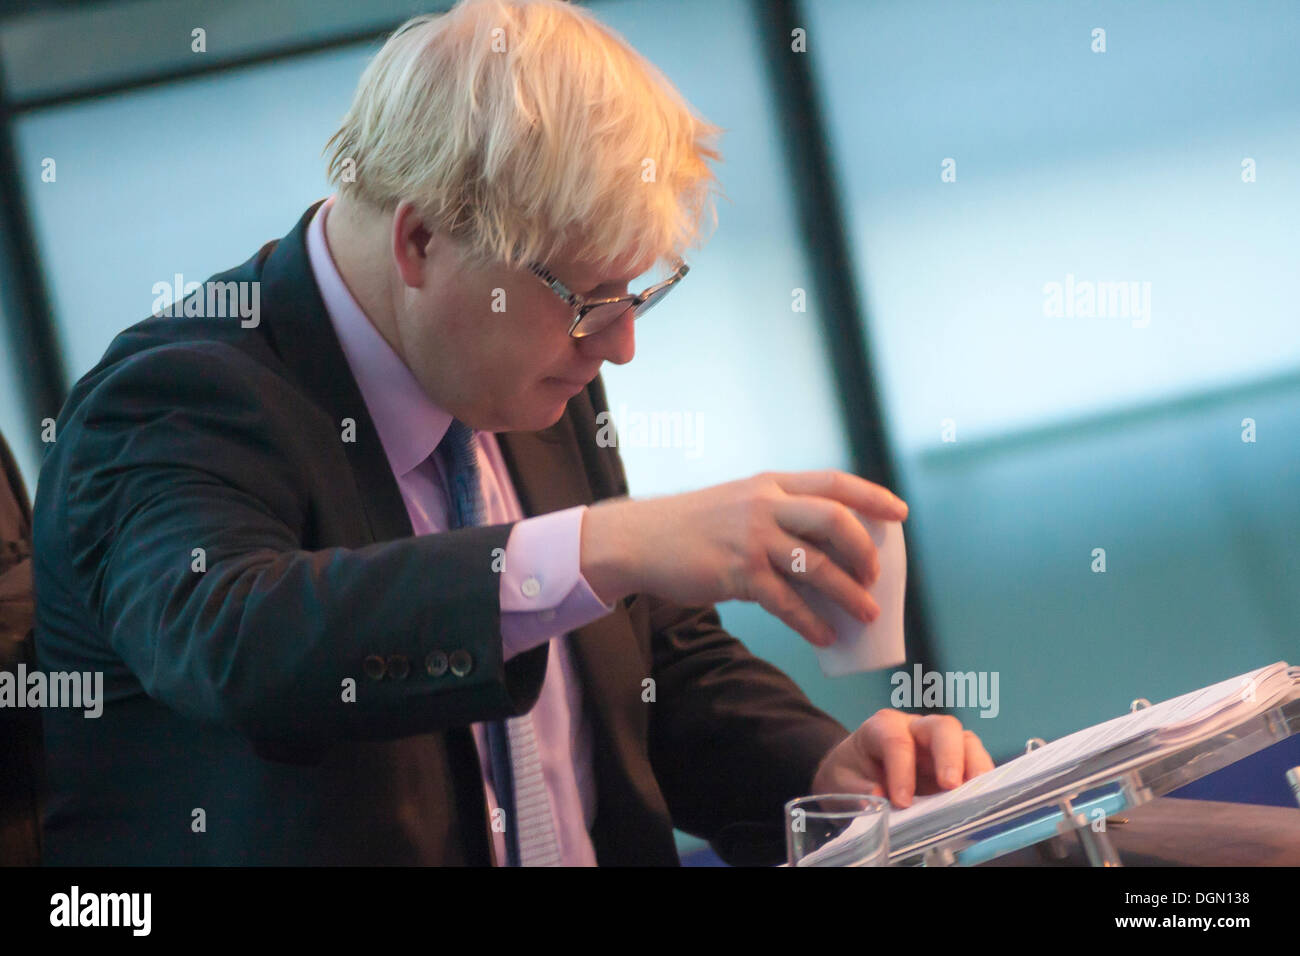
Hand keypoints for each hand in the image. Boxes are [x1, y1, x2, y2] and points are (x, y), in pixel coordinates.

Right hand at [579, 470, 907, 646]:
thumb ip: (778, 514)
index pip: (835, 483)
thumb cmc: (694, 526)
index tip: (901, 514)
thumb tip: (825, 550)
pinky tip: (825, 637)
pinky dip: (812, 623)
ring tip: (866, 615)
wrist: (641, 539)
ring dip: (849, 595)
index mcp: (772, 484)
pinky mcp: (736, 573)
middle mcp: (765, 505)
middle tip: (876, 577)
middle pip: (835, 520)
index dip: (873, 498)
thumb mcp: (739, 503)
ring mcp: (751, 538)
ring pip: (817, 566)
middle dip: (865, 551)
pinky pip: (787, 602)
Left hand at [810, 710, 994, 807]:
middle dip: (948, 755)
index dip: (901, 770)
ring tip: (975, 791)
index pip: (897, 740)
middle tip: (949, 785)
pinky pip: (974, 761)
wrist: (856, 773)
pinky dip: (980, 778)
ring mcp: (938, 743)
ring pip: (965, 740)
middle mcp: (915, 728)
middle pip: (941, 727)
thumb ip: (858, 789)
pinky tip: (981, 796)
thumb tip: (879, 798)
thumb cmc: (851, 772)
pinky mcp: (954, 762)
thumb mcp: (843, 781)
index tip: (902, 801)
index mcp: (883, 726)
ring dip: (974, 765)